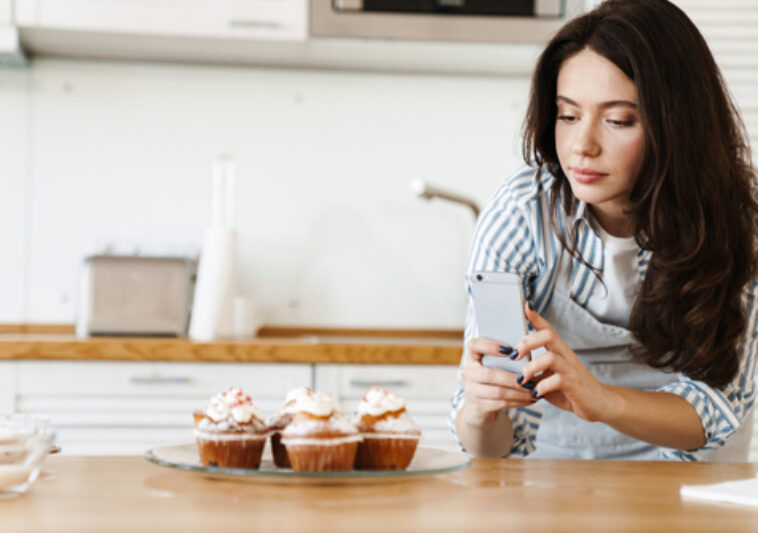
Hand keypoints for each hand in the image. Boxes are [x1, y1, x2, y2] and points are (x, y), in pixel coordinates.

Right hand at [459, 337, 535, 427]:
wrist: (479, 409)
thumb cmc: (493, 383)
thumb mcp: (494, 368)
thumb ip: (505, 361)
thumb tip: (528, 357)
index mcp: (472, 358)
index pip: (474, 345)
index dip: (490, 346)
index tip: (510, 350)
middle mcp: (468, 373)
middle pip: (489, 374)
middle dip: (512, 378)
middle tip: (531, 380)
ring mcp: (471, 391)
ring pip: (498, 392)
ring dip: (520, 393)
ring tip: (534, 391)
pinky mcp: (478, 406)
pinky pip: (501, 403)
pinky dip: (518, 402)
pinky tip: (530, 400)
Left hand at [514, 303, 612, 422]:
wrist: (599, 403)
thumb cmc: (571, 389)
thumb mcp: (550, 376)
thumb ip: (535, 371)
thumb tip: (513, 369)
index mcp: (560, 351)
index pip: (547, 329)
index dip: (536, 317)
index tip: (525, 306)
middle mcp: (566, 355)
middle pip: (548, 336)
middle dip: (527, 343)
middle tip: (514, 356)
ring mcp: (571, 369)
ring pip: (550, 357)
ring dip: (531, 368)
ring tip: (522, 379)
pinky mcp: (574, 384)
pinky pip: (557, 380)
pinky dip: (541, 387)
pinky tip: (535, 393)